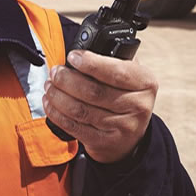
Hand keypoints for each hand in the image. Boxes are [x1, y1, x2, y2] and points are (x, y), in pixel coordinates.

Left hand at [43, 49, 157, 163]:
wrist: (131, 135)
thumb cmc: (125, 95)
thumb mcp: (129, 75)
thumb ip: (111, 61)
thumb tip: (78, 53)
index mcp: (145, 82)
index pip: (116, 72)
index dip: (91, 64)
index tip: (72, 57)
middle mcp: (138, 106)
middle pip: (94, 92)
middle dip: (67, 80)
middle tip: (55, 72)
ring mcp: (123, 127)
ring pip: (81, 110)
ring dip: (58, 96)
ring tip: (50, 86)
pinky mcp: (105, 142)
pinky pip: (74, 127)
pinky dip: (57, 114)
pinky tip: (50, 103)